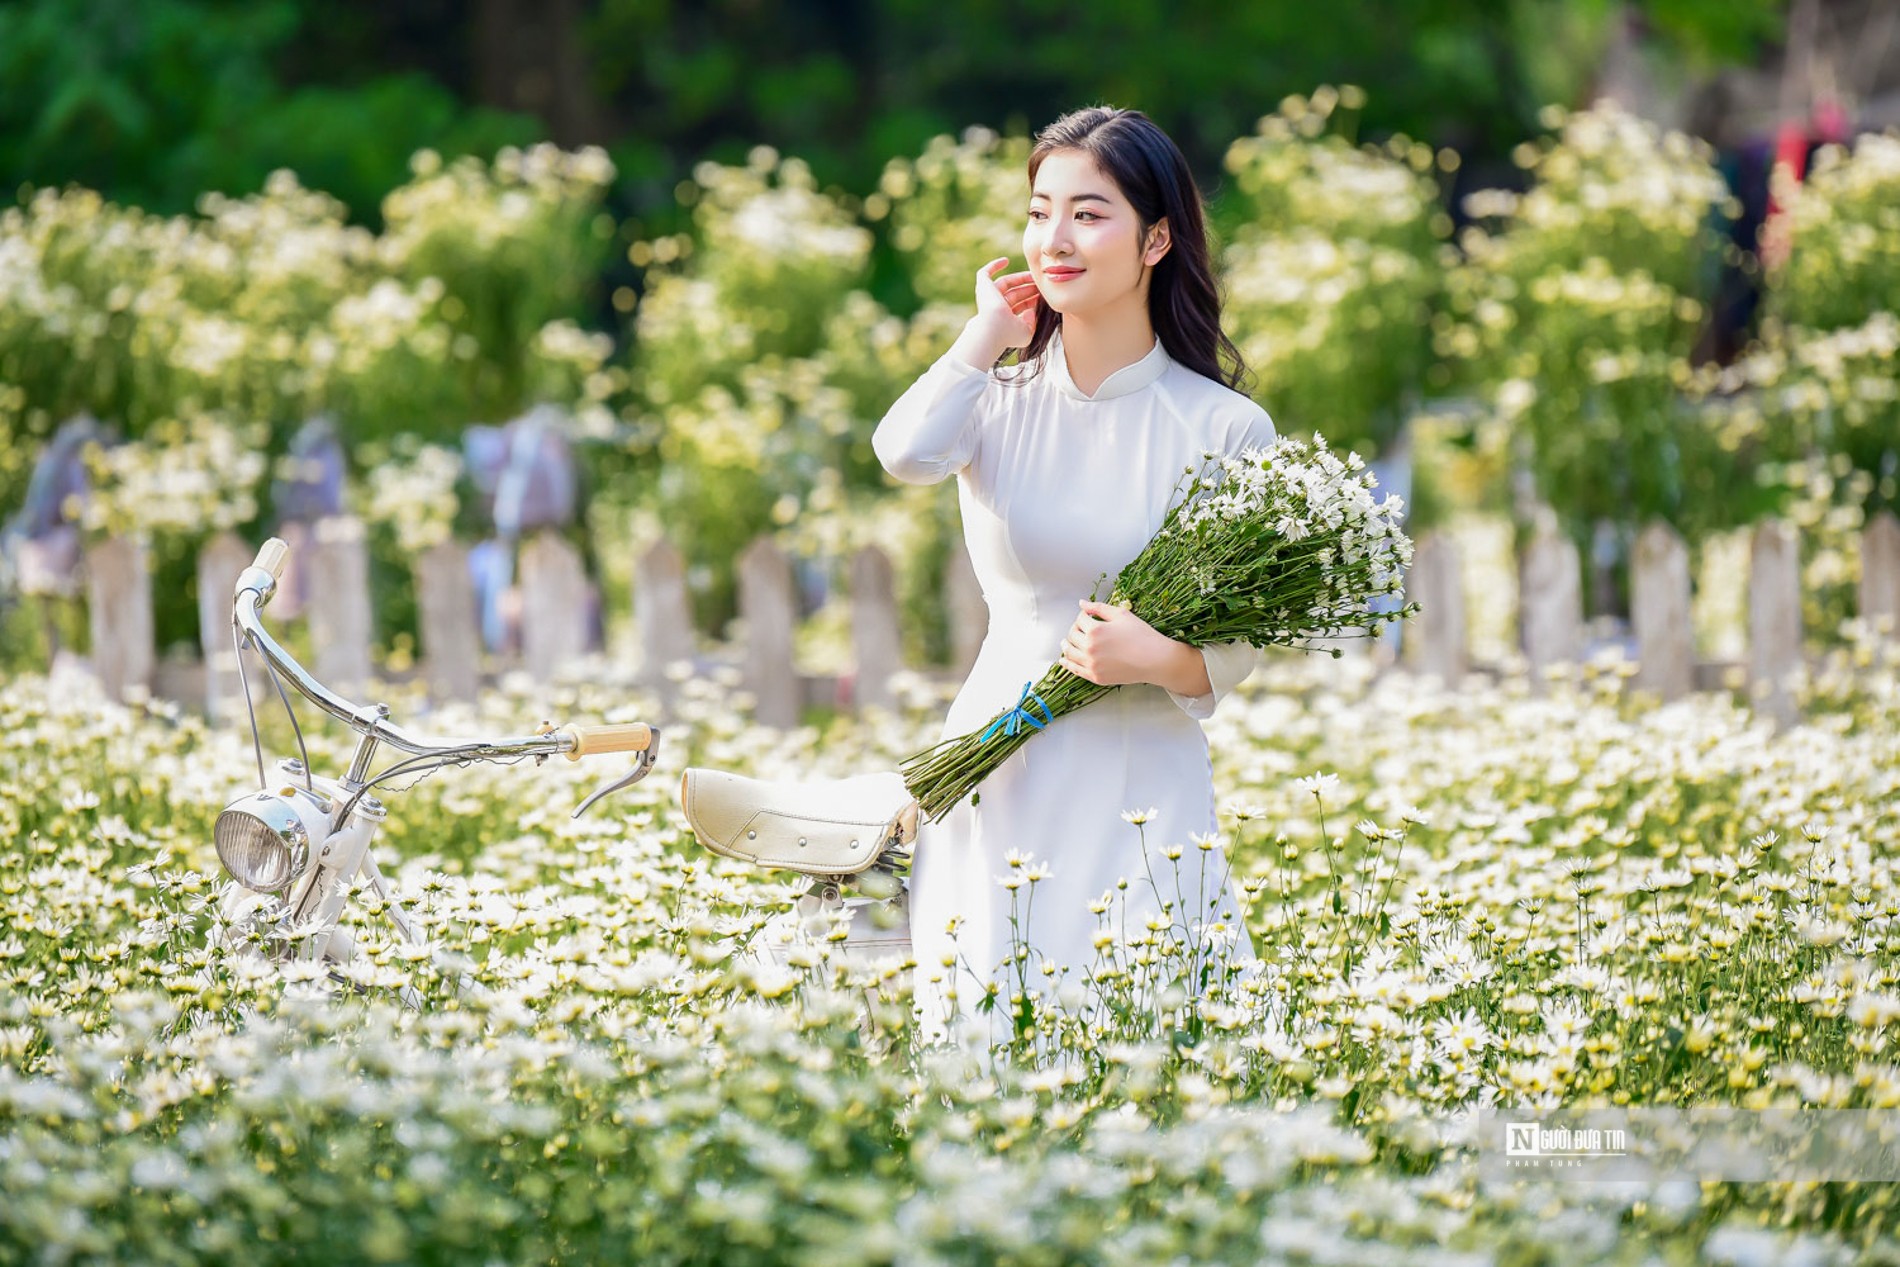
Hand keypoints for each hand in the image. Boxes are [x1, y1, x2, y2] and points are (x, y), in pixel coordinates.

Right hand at [953, 257, 1038, 366]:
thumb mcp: (1027, 331)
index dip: (1032, 299)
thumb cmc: (1009, 333)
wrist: (994, 329)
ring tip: (1033, 274)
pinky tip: (1005, 261)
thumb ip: (1032, 322)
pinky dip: (994, 266)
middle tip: (1041, 282)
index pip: (1020, 305)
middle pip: (1015, 293)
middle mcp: (996, 307)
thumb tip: (1031, 311)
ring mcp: (989, 296)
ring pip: (1005, 283)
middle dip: (1029, 287)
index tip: (1043, 294)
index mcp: (1006, 318)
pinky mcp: (983, 287)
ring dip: (1020, 278)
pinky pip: (985, 273)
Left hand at [1058, 599, 1203, 690]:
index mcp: (1095, 630)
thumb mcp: (1121, 615)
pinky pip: (1075, 670)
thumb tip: (1082, 603)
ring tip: (1065, 642)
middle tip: (1080, 627)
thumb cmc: (1141, 635)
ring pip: (1069, 652)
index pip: (1080, 619)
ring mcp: (1091, 664)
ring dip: (1066, 645)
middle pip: (1072, 635)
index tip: (1087, 616)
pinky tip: (1064, 659)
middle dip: (1074, 628)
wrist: (1155, 660)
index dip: (1083, 615)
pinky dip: (1067, 663)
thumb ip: (1099, 608)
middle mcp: (1089, 648)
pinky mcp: (1095, 677)